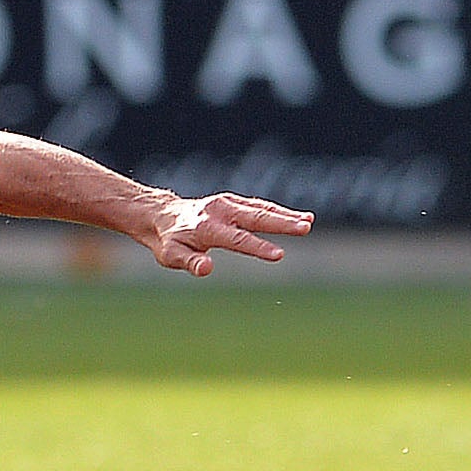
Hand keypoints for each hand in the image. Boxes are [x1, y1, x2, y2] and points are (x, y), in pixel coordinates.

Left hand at [141, 193, 313, 276]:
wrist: (162, 216)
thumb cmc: (168, 241)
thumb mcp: (171, 256)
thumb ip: (190, 262)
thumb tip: (207, 269)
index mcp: (207, 227)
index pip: (238, 239)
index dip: (258, 247)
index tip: (279, 255)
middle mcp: (220, 211)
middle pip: (256, 218)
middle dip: (282, 223)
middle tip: (305, 228)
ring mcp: (228, 203)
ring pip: (261, 209)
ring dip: (286, 215)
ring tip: (309, 221)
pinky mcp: (233, 201)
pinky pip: (259, 205)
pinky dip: (278, 210)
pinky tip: (298, 216)